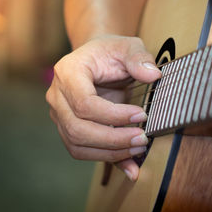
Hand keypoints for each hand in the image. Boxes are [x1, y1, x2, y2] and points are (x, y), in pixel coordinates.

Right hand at [46, 35, 160, 180]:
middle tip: (142, 139)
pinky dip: (107, 159)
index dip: (114, 115)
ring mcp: (60, 115)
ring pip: (78, 145)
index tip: (141, 115)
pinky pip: (83, 151)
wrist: (97, 59)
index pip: (84, 103)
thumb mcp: (128, 46)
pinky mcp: (69, 128)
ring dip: (110, 153)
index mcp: (67, 72)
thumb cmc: (111, 52)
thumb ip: (139, 58)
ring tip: (139, 149)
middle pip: (78, 129)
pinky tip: (130, 165)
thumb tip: (154, 75)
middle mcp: (57, 96)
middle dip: (113, 139)